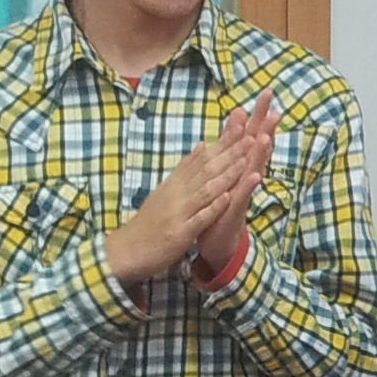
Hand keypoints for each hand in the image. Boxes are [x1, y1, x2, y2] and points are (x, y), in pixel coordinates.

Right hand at [107, 106, 265, 283]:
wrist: (127, 249)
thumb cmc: (150, 222)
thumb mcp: (166, 191)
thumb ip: (185, 170)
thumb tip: (202, 145)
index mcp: (176, 183)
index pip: (203, 159)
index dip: (223, 144)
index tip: (241, 127)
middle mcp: (177, 193)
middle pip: (207, 170)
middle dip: (230, 154)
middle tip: (250, 136)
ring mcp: (179, 212)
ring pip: (206, 190)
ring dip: (226, 175)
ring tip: (245, 160)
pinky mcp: (180, 232)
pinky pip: (200, 218)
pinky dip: (214, 207)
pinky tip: (229, 197)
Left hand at [188, 99, 274, 279]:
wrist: (218, 240)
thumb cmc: (220, 205)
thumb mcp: (225, 172)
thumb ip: (231, 147)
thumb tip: (237, 121)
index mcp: (239, 167)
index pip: (251, 136)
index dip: (257, 115)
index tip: (266, 93)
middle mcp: (245, 177)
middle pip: (258, 148)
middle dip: (266, 128)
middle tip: (276, 108)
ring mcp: (243, 193)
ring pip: (253, 169)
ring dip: (261, 154)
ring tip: (267, 137)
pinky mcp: (236, 209)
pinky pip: (244, 195)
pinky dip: (250, 185)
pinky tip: (257, 175)